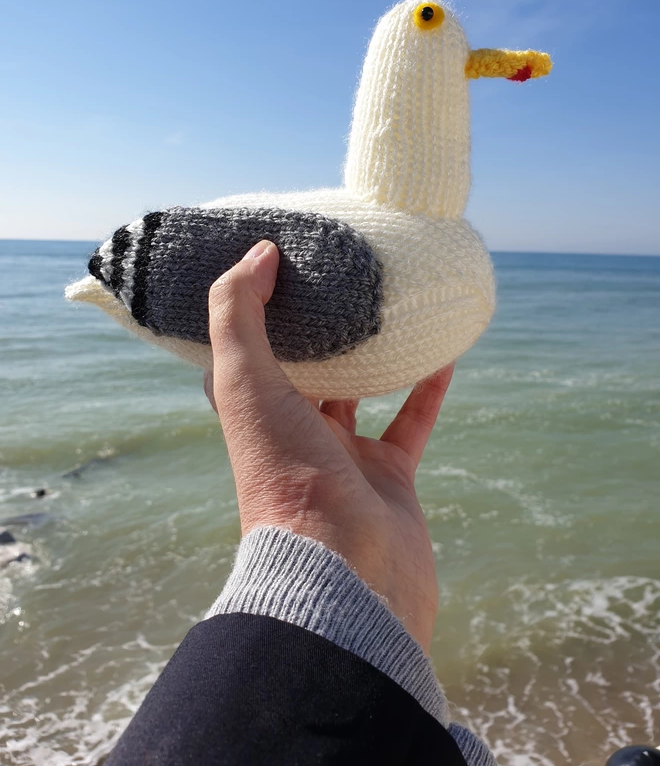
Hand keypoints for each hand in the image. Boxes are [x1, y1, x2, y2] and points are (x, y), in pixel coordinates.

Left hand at [204, 239, 453, 652]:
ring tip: (390, 311)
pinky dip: (426, 391)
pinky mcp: (389, 479)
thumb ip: (238, 316)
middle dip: (316, 332)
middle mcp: (292, 436)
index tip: (267, 268)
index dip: (246, 314)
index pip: (239, 357)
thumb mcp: (245, 383)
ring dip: (373, 359)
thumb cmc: (285, 474)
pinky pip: (409, 424)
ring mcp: (342, 459)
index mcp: (252, 416)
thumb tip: (258, 253)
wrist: (345, 570)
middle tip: (337, 279)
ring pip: (358, 396)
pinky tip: (443, 356)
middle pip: (303, 373)